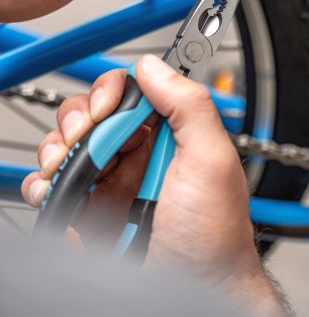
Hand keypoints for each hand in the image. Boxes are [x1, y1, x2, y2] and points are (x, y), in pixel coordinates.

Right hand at [22, 56, 285, 314]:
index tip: (105, 108)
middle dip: (79, 121)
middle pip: (92, 114)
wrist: (194, 292)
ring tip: (67, 169)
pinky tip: (55, 190)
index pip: (129, 94)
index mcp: (167, 136)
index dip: (111, 93)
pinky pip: (56, 184)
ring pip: (68, 145)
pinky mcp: (89, 211)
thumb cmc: (212, 237)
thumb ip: (189, 105)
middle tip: (84, 140)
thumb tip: (154, 66)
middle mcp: (137, 154)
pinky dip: (45, 182)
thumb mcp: (212, 160)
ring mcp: (111, 182)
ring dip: (58, 150)